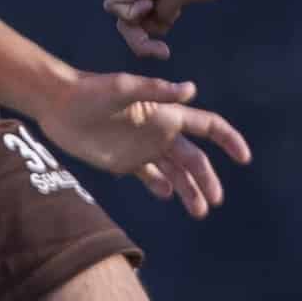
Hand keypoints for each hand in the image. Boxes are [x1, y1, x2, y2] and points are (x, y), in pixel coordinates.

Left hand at [38, 71, 251, 220]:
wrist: (57, 103)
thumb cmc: (90, 91)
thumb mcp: (123, 88)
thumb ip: (157, 91)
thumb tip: (191, 89)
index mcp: (166, 115)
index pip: (208, 126)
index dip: (228, 140)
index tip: (244, 158)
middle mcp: (160, 133)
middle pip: (194, 159)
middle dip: (207, 180)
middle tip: (213, 202)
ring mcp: (143, 149)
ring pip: (176, 173)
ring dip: (189, 191)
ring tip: (198, 212)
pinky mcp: (125, 162)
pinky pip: (150, 177)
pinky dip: (161, 187)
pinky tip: (167, 196)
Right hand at [104, 0, 247, 59]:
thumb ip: (166, 9)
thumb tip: (155, 23)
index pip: (114, 5)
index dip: (130, 18)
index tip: (153, 11)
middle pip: (125, 15)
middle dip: (139, 36)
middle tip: (164, 52)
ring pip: (141, 14)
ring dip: (153, 26)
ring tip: (178, 18)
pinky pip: (155, 7)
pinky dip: (163, 17)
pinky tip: (179, 14)